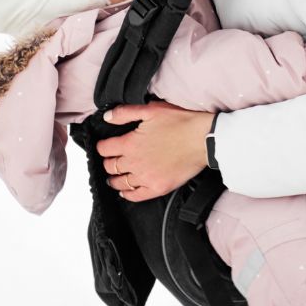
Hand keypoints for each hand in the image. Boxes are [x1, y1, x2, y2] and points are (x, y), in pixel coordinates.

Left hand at [96, 101, 212, 202]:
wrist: (203, 139)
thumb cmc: (180, 122)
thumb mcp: (150, 110)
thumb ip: (125, 113)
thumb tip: (106, 117)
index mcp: (130, 143)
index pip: (105, 149)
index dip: (102, 147)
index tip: (103, 146)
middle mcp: (134, 162)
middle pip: (110, 166)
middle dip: (108, 162)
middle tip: (109, 160)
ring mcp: (146, 177)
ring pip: (120, 182)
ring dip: (114, 179)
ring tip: (113, 178)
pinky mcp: (158, 187)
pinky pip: (136, 195)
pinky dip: (127, 194)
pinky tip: (125, 191)